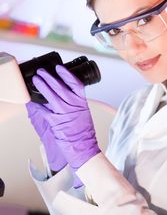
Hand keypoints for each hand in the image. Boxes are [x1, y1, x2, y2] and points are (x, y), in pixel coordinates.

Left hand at [31, 65, 100, 181]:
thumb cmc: (84, 132)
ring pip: (51, 95)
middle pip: (60, 86)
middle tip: (42, 72)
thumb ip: (75, 103)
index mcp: (82, 102)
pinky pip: (44, 110)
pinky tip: (33, 101)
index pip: (75, 83)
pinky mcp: (55, 121)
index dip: (66, 74)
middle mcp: (73, 105)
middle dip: (49, 77)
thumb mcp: (84, 113)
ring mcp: (64, 113)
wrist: (84, 147)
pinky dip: (37, 104)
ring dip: (42, 85)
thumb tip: (64, 94)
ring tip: (36, 80)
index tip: (59, 68)